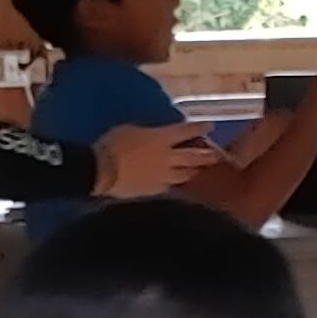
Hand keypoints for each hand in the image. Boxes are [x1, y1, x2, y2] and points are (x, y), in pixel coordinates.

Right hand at [95, 121, 221, 200]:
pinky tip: (172, 182)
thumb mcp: (131, 128)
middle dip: (207, 155)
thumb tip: (156, 135)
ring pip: (185, 175)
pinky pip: (169, 186)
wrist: (100, 171)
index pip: (186, 131)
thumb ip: (149, 132)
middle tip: (216, 155)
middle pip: (193, 157)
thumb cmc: (112, 144)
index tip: (209, 127)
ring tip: (197, 171)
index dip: (200, 128)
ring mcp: (162, 176)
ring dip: (193, 171)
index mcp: (161, 138)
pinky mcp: (154, 190)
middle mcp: (167, 157)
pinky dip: (173, 182)